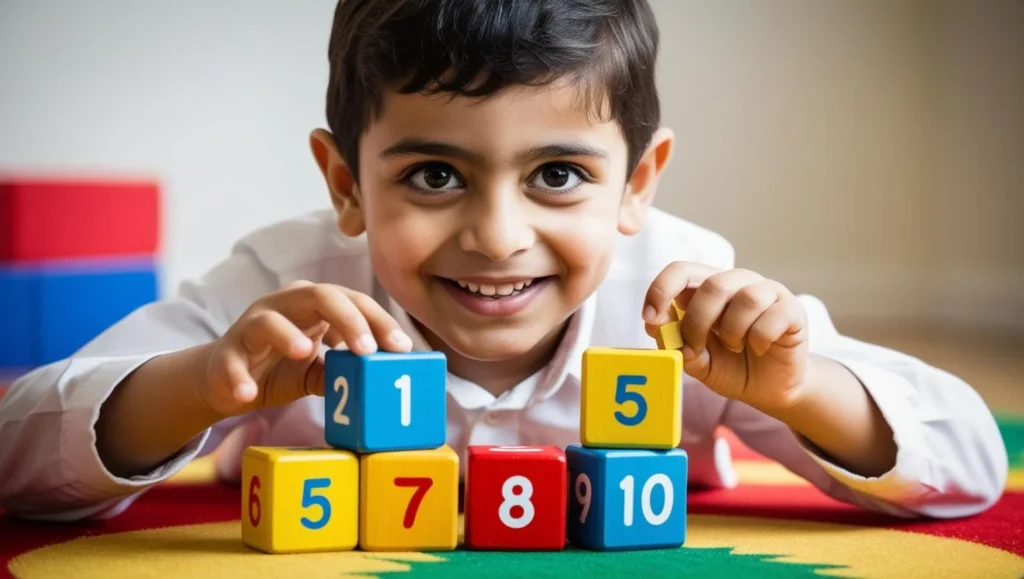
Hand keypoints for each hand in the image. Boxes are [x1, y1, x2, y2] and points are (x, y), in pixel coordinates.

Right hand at [199, 280, 411, 416]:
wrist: (225, 381)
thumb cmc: (280, 367)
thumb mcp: (319, 370)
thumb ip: (346, 370)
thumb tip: (385, 381)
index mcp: (312, 304)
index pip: (351, 301)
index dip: (378, 320)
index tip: (401, 347)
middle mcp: (283, 306)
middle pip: (319, 296)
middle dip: (348, 319)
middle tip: (368, 349)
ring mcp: (251, 327)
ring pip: (269, 320)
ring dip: (287, 335)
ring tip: (305, 352)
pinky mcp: (226, 354)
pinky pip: (231, 362)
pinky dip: (239, 377)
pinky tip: (248, 393)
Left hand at [643, 262, 811, 412]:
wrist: (770, 388)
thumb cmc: (732, 367)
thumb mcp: (697, 362)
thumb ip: (678, 345)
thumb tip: (658, 328)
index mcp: (707, 289)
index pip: (681, 270)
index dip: (661, 289)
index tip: (650, 318)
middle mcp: (737, 283)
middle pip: (713, 285)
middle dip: (697, 322)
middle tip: (696, 347)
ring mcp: (767, 293)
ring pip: (746, 298)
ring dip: (733, 332)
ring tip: (734, 347)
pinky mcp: (792, 309)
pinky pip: (772, 317)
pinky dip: (759, 339)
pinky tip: (760, 348)